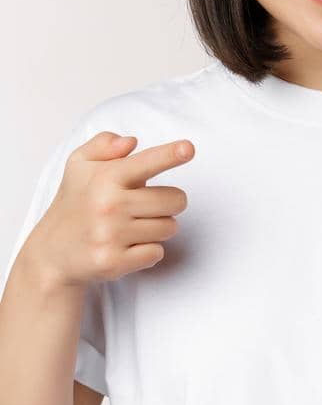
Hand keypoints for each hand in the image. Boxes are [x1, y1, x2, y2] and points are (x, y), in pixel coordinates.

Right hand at [24, 132, 193, 289]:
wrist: (51, 253)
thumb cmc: (76, 203)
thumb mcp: (79, 165)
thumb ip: (104, 144)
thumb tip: (131, 142)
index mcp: (105, 178)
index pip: (147, 162)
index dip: (170, 154)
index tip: (188, 148)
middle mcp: (108, 205)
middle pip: (176, 200)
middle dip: (167, 203)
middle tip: (142, 206)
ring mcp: (109, 235)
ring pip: (170, 228)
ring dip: (156, 228)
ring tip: (129, 227)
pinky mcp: (113, 262)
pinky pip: (157, 253)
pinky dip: (147, 251)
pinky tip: (125, 246)